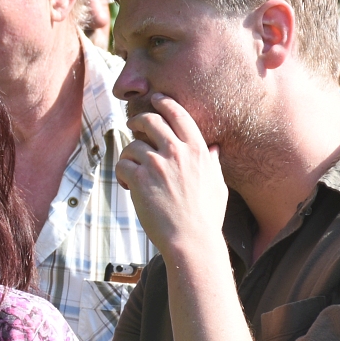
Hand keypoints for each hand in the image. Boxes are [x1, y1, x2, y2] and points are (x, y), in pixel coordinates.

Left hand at [117, 93, 229, 262]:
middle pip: (151, 120)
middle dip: (138, 120)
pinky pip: (122, 165)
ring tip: (130, 169)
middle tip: (132, 124)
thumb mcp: (218, 185)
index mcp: (198, 150)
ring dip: (129, 155)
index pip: (179, 115)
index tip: (156, 99)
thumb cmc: (207, 217)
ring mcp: (157, 164)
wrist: (192, 240)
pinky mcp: (140, 179)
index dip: (165, 103)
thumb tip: (214, 148)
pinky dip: (121, 173)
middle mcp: (177, 152)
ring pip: (133, 145)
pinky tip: (126, 184)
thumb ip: (213, 163)